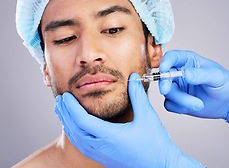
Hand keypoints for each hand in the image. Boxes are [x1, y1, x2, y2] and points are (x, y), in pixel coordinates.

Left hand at [55, 73, 204, 167]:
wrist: (161, 166)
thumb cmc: (155, 144)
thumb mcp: (147, 116)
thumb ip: (137, 95)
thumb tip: (133, 77)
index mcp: (109, 136)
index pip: (82, 120)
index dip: (71, 107)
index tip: (65, 96)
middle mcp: (101, 147)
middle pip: (75, 130)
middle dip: (65, 114)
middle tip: (59, 100)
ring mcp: (101, 155)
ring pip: (77, 139)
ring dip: (68, 124)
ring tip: (62, 112)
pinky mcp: (104, 158)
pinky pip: (83, 146)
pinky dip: (75, 134)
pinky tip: (75, 128)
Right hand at [159, 50, 228, 127]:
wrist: (226, 103)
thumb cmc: (223, 84)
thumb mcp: (217, 77)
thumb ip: (202, 74)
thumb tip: (186, 74)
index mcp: (187, 61)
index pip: (172, 57)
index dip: (165, 61)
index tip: (164, 69)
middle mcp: (178, 72)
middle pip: (164, 76)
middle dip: (165, 84)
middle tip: (166, 90)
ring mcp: (176, 86)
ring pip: (167, 92)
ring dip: (181, 100)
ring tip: (199, 104)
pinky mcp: (175, 100)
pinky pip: (169, 104)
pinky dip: (179, 107)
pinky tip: (192, 107)